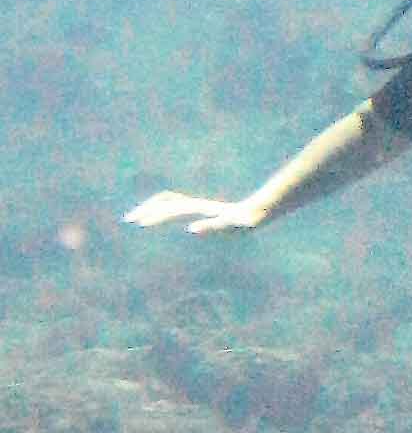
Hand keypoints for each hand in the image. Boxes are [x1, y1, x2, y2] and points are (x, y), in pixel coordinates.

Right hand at [125, 191, 264, 235]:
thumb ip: (212, 227)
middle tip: (129, 220)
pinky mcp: (203, 211)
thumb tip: (191, 229)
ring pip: (171, 203)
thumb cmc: (246, 222)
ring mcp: (199, 206)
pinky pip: (179, 207)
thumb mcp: (230, 226)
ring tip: (140, 219)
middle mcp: (196, 204)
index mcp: (198, 208)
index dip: (154, 215)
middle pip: (166, 203)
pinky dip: (166, 210)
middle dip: (147, 210)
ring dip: (154, 208)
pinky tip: (164, 218)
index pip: (170, 210)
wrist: (260, 211)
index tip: (138, 222)